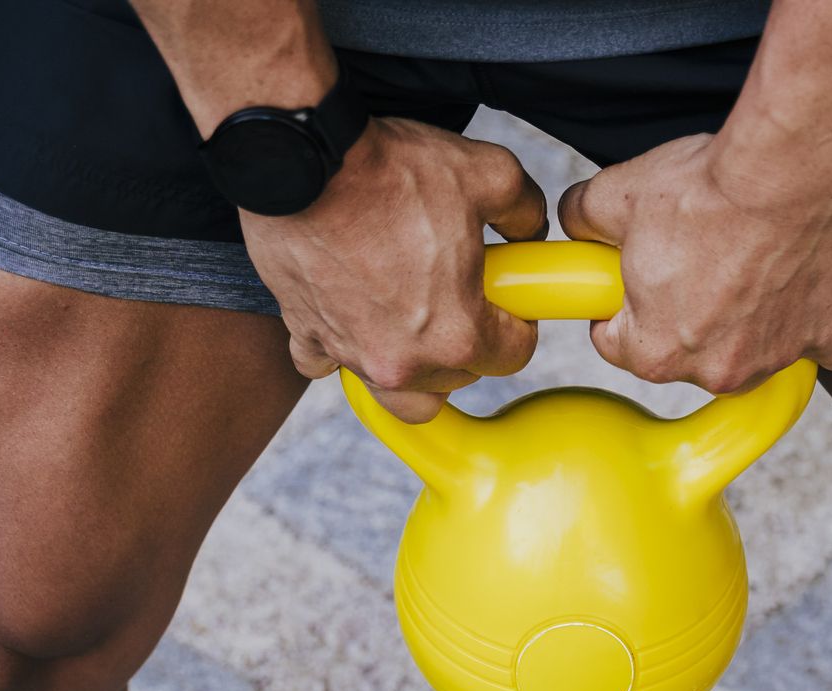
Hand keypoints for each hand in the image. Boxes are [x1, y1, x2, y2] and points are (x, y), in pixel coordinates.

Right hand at [242, 117, 549, 421]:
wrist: (302, 157)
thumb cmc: (392, 170)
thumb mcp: (490, 173)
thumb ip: (525, 210)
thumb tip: (529, 229)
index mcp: (458, 335)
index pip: (514, 355)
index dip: (518, 321)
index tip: (506, 297)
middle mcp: (404, 362)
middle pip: (456, 380)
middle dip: (466, 344)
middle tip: (459, 293)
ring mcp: (351, 354)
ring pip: (395, 392)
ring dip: (411, 366)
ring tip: (411, 317)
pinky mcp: (304, 333)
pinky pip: (324, 362)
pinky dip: (338, 345)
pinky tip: (350, 311)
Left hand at [557, 133, 831, 393]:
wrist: (785, 170)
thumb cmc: (705, 190)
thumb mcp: (617, 196)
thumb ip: (582, 218)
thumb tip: (574, 221)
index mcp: (656, 353)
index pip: (616, 345)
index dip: (618, 307)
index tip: (632, 280)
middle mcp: (716, 372)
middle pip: (686, 354)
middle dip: (684, 316)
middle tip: (695, 260)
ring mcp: (776, 358)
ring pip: (749, 352)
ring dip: (745, 321)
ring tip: (747, 261)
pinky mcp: (826, 334)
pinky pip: (821, 345)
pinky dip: (813, 322)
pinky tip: (803, 287)